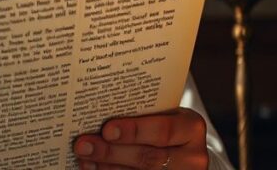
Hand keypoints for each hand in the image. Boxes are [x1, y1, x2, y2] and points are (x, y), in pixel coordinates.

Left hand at [74, 107, 207, 169]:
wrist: (185, 151)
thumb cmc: (168, 127)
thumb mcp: (164, 115)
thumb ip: (141, 114)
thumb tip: (98, 111)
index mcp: (191, 128)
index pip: (163, 131)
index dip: (134, 131)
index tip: (107, 130)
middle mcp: (192, 156)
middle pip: (148, 158)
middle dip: (111, 152)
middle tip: (83, 145)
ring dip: (107, 166)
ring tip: (84, 158)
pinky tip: (93, 168)